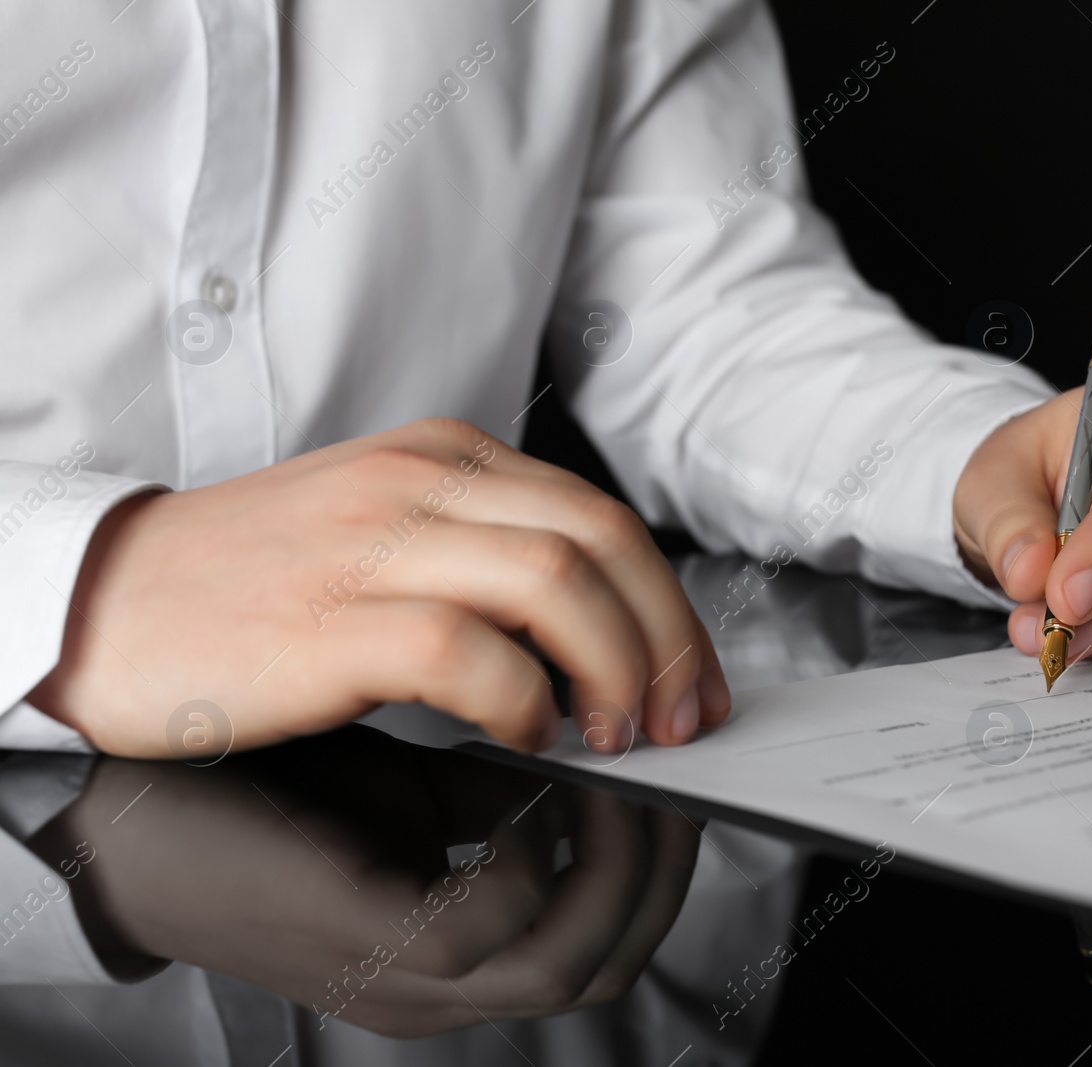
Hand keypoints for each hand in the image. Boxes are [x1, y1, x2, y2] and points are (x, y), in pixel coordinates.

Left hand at [27, 727, 701, 1037]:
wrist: (129, 799)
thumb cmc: (269, 783)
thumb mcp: (413, 783)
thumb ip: (506, 778)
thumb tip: (597, 727)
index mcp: (461, 952)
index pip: (611, 944)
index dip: (666, 863)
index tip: (679, 768)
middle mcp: (443, 987)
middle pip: (612, 962)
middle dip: (665, 861)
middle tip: (669, 757)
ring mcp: (403, 981)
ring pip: (573, 961)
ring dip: (619, 857)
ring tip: (616, 760)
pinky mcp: (360, 942)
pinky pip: (495, 923)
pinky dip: (536, 849)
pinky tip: (528, 777)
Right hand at [28, 418, 729, 756]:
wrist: (101, 600)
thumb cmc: (251, 581)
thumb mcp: (386, 529)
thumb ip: (488, 554)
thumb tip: (601, 632)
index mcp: (445, 457)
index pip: (602, 516)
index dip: (670, 605)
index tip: (692, 676)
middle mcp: (420, 482)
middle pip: (604, 540)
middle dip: (667, 637)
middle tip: (678, 715)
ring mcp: (372, 545)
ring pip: (556, 583)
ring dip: (612, 669)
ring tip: (613, 731)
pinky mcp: (328, 622)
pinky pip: (467, 652)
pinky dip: (522, 702)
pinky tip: (525, 734)